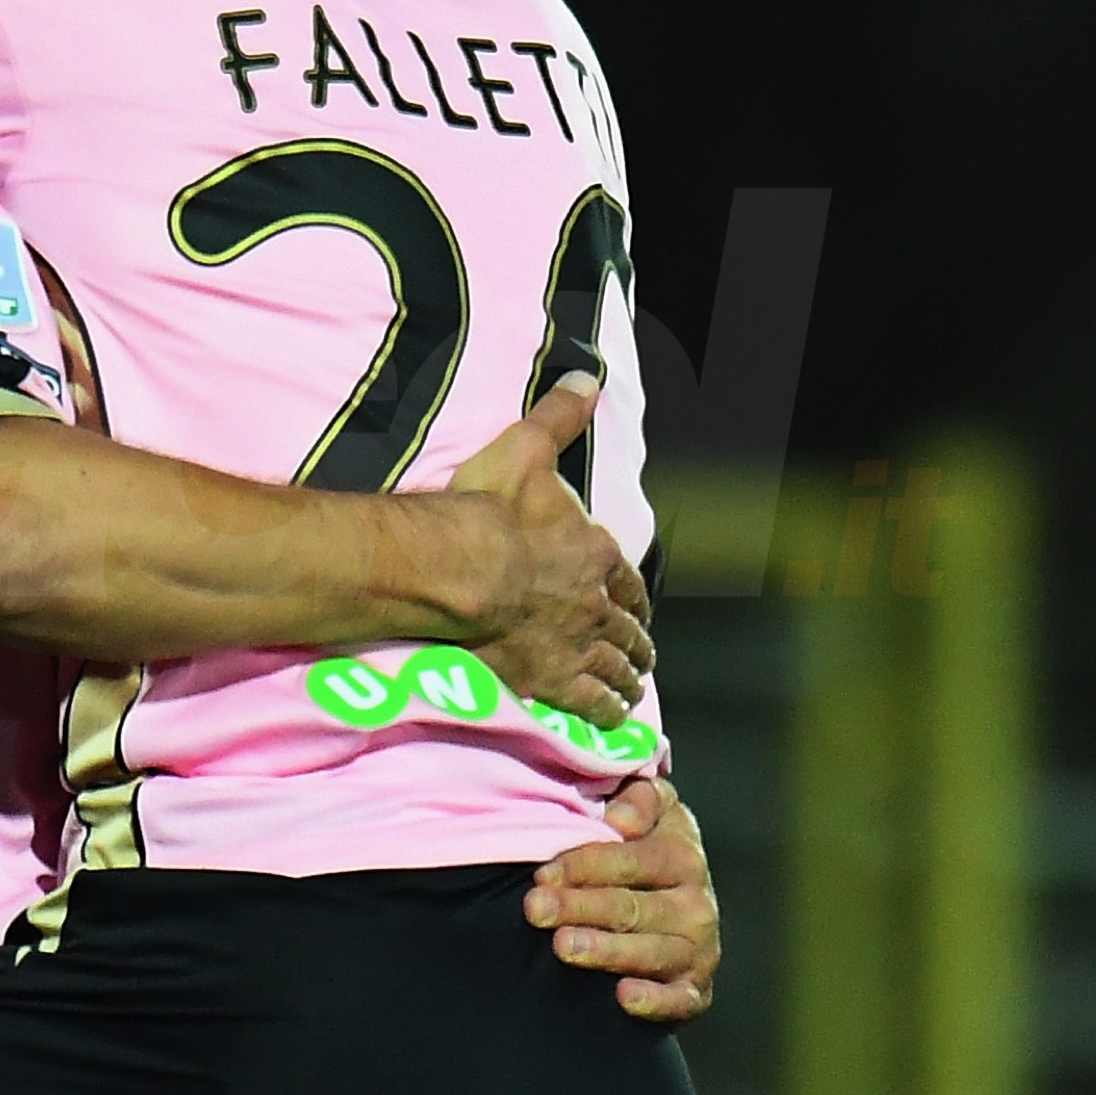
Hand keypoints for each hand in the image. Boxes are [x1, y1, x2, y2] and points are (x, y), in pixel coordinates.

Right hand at [446, 375, 652, 725]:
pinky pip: (594, 704)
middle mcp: (596, 603)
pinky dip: (609, 713)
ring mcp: (577, 644)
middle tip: (641, 654)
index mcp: (594, 552)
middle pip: (629, 630)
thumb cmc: (486, 509)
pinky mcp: (552, 680)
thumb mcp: (525, 450)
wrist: (454, 568)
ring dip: (630, 677)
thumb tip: (588, 374)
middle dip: (637, 643)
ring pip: (618, 668)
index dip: (631, 596)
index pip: (627, 581)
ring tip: (632, 687)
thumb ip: (558, 415)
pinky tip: (614, 720)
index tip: (633, 607)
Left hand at [525, 777, 719, 1021]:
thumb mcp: (645, 809)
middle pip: (634, 907)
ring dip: (607, 950)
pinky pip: (680, 1000)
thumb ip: (637, 798)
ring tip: (564, 947)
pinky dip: (655, 1001)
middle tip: (535, 910)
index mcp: (683, 853)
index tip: (543, 874)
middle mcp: (696, 904)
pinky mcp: (694, 989)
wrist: (673, 898)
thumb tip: (620, 820)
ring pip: (652, 951)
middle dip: (581, 907)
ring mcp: (698, 949)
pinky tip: (623, 997)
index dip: (586, 865)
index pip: (633, 859)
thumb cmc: (638, 849)